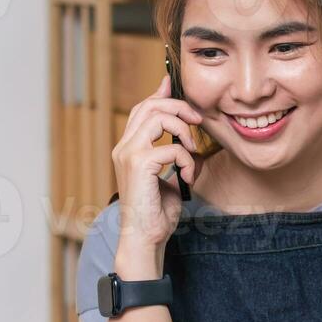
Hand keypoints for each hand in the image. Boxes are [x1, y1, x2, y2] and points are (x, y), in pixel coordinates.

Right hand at [111, 75, 202, 254]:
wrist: (145, 238)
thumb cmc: (157, 213)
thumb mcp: (170, 178)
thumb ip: (175, 157)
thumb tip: (191, 145)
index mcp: (128, 148)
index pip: (142, 110)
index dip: (159, 94)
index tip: (171, 83)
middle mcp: (124, 147)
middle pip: (150, 106)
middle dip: (179, 107)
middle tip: (198, 120)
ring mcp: (129, 154)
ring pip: (159, 117)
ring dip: (183, 130)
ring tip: (192, 150)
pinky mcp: (139, 164)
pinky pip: (172, 147)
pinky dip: (187, 159)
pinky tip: (188, 175)